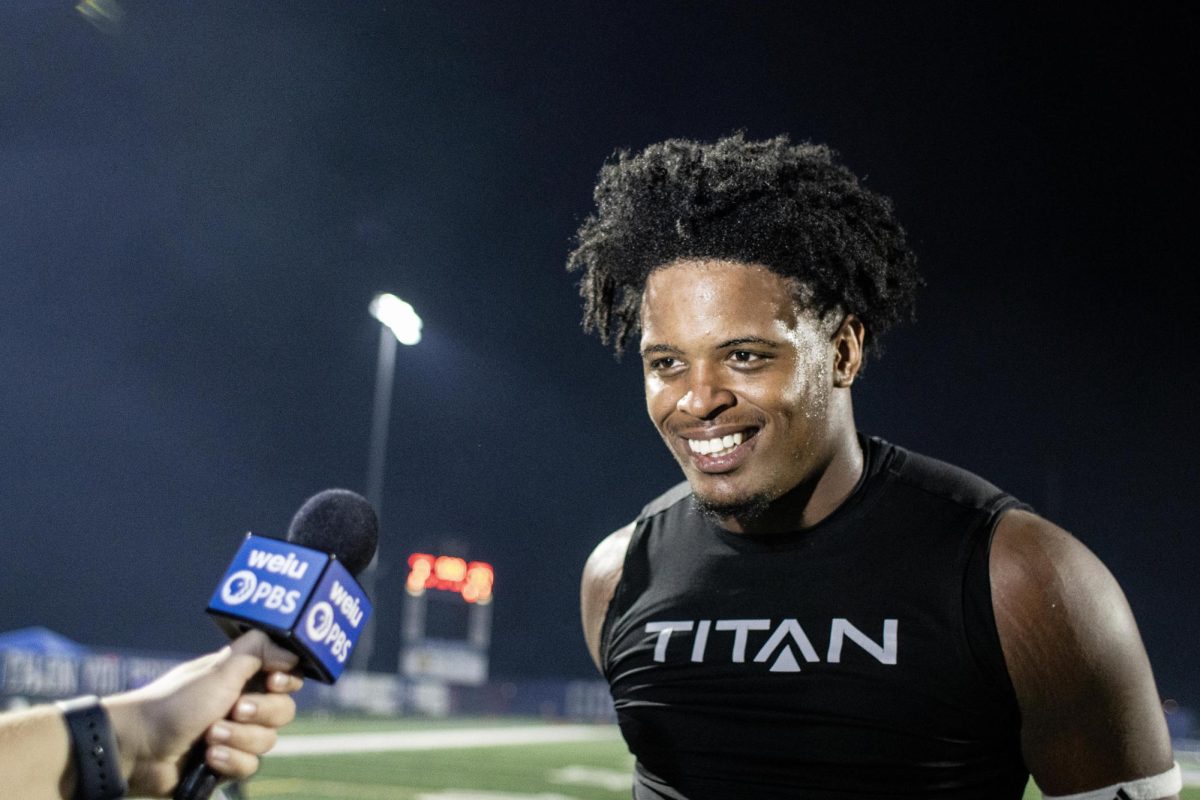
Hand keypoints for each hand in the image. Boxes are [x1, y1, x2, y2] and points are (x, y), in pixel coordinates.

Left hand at [102, 630, 302, 796]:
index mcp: (242, 675)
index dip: (286, 681)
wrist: (138, 748)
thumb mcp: (221, 669)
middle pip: (283, 710)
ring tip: (210, 737)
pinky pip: (250, 765)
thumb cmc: (177, 702)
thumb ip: (259, 650)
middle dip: (260, 713)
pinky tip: (208, 757)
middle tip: (234, 710)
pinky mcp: (226, 763)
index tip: (272, 681)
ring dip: (239, 739)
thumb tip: (292, 651)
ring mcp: (235, 734)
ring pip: (268, 741)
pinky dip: (230, 761)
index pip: (287, 676)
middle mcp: (242, 703)